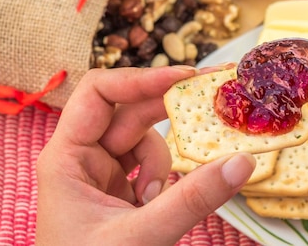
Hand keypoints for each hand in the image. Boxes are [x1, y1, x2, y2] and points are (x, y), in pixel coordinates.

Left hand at [36, 65, 254, 245]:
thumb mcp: (140, 237)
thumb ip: (192, 200)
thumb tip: (242, 161)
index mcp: (66, 157)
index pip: (99, 92)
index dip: (142, 78)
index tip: (186, 77)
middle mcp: (83, 158)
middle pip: (132, 112)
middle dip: (171, 109)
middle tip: (216, 95)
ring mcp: (104, 175)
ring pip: (147, 140)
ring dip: (165, 163)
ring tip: (158, 199)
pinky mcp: (123, 193)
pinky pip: (154, 167)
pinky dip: (167, 180)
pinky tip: (157, 206)